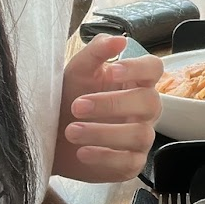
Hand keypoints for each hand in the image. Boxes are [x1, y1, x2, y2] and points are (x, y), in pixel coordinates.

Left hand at [52, 34, 162, 182]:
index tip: (111, 71)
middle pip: (150, 102)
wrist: (49, 135)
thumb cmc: (69, 97)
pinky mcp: (131, 163)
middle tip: (76, 106)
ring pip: (140, 134)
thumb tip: (120, 40)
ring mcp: (141, 136)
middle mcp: (144, 109)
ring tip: (71, 131)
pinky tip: (82, 151)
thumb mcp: (78, 71)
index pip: (154, 69)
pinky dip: (105, 156)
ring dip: (103, 132)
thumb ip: (97, 51)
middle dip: (112, 103)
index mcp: (135, 81)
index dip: (138, 69)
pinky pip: (129, 162)